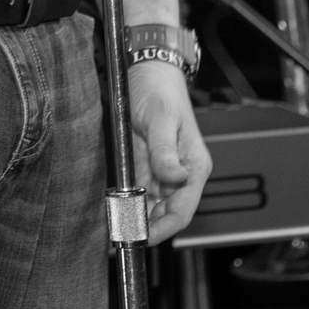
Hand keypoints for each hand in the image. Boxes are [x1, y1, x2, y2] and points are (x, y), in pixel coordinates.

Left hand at [127, 59, 211, 242]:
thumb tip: (174, 178)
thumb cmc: (160, 90)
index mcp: (194, 166)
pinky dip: (129, 203)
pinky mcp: (148, 166)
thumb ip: (165, 151)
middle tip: (121, 234)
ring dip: (135, 218)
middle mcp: (181, 173)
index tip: (141, 237)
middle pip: (167, 214)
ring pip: (151, 207)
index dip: (163, 229)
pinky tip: (114, 209)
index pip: (182, 211)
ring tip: (114, 226)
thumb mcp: (160, 119)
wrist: (149, 72)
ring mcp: (165, 172)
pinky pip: (139, 192)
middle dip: (146, 227)